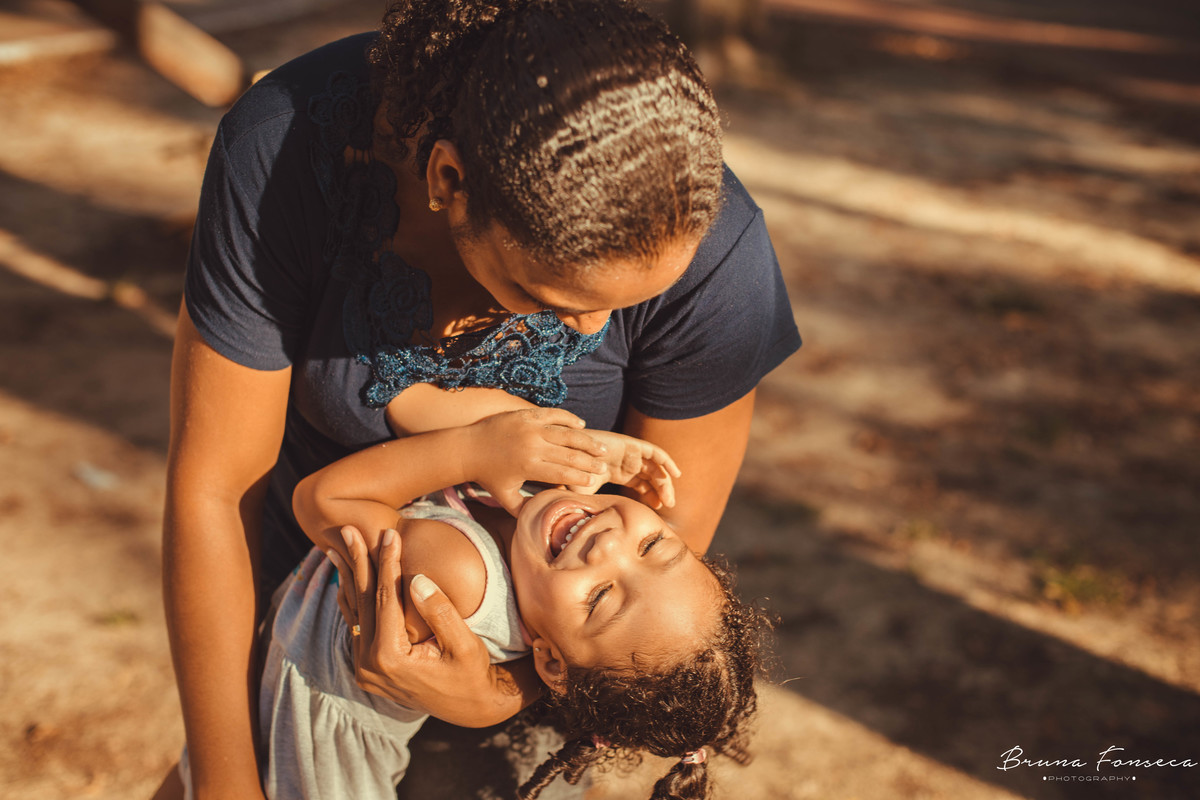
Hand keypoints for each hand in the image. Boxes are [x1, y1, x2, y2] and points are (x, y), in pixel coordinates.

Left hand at [326, 526, 535, 726]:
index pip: (385, 599)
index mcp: (391, 658)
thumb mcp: (463, 644)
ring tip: (335, 548)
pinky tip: (345, 581)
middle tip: (347, 529)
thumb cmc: (473, 674)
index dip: (387, 562)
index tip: (389, 533)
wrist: (472, 707)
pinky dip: (352, 601)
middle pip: (363, 602)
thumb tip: (415, 578)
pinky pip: (357, 628)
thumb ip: (439, 611)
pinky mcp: (368, 669)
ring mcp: (365, 670)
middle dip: (358, 562)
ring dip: (348, 578)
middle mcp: (370, 665)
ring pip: (354, 613)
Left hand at [467, 408, 608, 513]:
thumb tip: (543, 520)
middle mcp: (532, 446)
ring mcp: (530, 428)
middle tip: (604, 466)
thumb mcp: (505, 498)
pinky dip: (570, 419)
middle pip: (570, 455)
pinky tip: (582, 426)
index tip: (593, 481)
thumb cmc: (488, 476)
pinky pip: (554, 415)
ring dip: (587, 441)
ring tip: (601, 448)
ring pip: (567, 434)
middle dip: (589, 462)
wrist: (468, 448)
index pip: (562, 474)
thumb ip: (524, 510)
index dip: (580, 478)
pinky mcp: (526, 415)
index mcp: (529, 467)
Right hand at [567, 430, 680, 508]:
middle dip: (660, 491)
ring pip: (654, 468)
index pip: (640, 484)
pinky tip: (676, 475)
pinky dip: (667, 462)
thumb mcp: (583, 497)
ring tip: (669, 500)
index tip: (656, 510)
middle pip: (650, 477)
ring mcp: (629, 453)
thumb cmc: (571, 475)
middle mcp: (625, 462)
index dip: (650, 496)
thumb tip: (589, 533)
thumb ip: (591, 510)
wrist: (565, 454)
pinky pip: (655, 453)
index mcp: (616, 471)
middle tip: (667, 506)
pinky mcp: (631, 444)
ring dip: (664, 483)